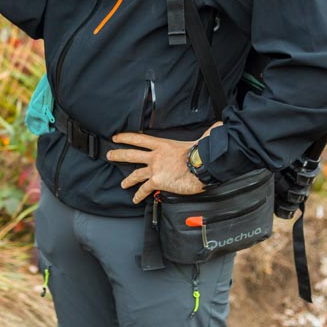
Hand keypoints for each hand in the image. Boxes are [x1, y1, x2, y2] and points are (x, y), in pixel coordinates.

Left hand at [107, 122, 221, 203]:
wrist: (201, 166)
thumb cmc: (201, 153)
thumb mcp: (199, 139)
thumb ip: (204, 133)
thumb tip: (217, 127)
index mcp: (162, 144)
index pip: (139, 138)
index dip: (126, 137)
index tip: (116, 136)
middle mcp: (155, 155)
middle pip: (131, 154)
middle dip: (118, 154)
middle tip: (109, 154)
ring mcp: (155, 168)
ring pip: (135, 173)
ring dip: (127, 179)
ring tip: (122, 183)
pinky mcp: (158, 181)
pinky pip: (144, 189)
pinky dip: (138, 194)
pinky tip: (135, 199)